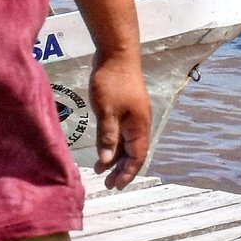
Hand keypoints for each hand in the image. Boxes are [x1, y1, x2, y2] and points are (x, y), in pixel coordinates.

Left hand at [88, 47, 152, 191]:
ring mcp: (132, 116)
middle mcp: (139, 124)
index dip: (127, 173)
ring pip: (126, 143)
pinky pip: (121, 133)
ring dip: (115, 158)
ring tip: (101, 171)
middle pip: (133, 153)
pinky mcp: (124, 108)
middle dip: (121, 169)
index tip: (116, 186)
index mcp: (139, 126)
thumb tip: (106, 161)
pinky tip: (102, 148)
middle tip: (108, 184)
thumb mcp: (107, 111)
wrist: (117, 54)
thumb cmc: (112, 82)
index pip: (137, 157)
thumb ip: (107, 136)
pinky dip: (112, 144)